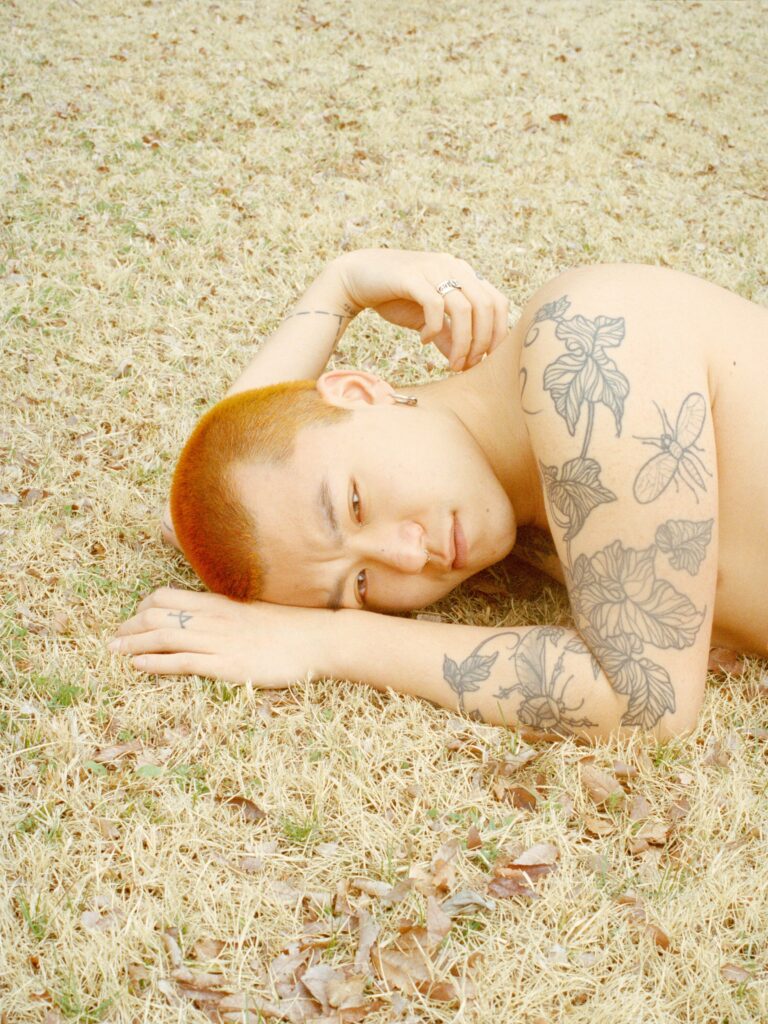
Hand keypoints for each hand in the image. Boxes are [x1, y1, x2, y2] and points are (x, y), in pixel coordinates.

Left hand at [109, 587, 335, 687]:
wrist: (319, 638)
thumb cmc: (293, 628)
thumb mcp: (254, 612)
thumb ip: (229, 613)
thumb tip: (213, 620)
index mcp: (219, 603)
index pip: (166, 597)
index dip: (142, 607)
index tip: (133, 620)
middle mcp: (213, 618)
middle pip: (156, 615)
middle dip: (129, 626)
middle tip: (113, 639)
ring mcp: (219, 641)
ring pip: (163, 636)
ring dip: (133, 643)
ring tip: (114, 651)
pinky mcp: (227, 665)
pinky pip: (183, 661)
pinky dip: (156, 663)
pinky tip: (138, 666)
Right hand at [335, 249, 509, 370]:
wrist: (356, 277)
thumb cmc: (394, 297)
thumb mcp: (426, 318)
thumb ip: (447, 334)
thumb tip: (464, 361)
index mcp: (463, 273)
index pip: (498, 301)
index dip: (498, 332)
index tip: (488, 359)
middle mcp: (453, 266)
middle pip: (485, 307)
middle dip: (481, 342)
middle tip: (467, 366)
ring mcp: (433, 268)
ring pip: (463, 308)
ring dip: (462, 342)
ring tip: (451, 363)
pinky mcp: (411, 276)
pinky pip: (434, 305)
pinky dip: (433, 328)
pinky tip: (423, 341)